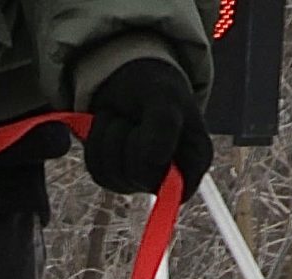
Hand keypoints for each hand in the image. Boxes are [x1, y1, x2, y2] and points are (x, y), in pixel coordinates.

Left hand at [83, 57, 212, 197]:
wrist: (131, 82)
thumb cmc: (156, 88)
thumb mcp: (164, 95)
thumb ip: (164, 125)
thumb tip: (155, 161)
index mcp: (195, 160)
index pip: (175, 184)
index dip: (152, 158)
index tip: (145, 130)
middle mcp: (170, 177)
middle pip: (137, 177)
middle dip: (127, 140)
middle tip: (135, 116)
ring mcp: (140, 181)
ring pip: (111, 174)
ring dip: (108, 137)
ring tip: (123, 119)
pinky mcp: (115, 178)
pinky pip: (96, 169)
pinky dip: (96, 142)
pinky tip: (111, 126)